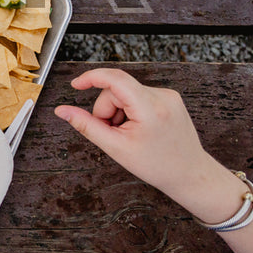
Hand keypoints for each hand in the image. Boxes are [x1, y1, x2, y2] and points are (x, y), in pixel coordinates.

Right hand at [57, 68, 213, 197]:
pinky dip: (130, 110)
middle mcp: (162, 96)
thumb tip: (63, 111)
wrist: (189, 174)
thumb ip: (86, 125)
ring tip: (128, 133)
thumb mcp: (115, 147)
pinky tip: (138, 128)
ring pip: (125, 93)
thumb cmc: (157, 165)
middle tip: (112, 133)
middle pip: (116, 90)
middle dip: (106, 110)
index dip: (91, 78)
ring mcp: (168, 95)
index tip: (76, 86)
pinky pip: (137, 96)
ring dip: (118, 111)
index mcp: (150, 108)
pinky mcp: (169, 97)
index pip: (115, 79)